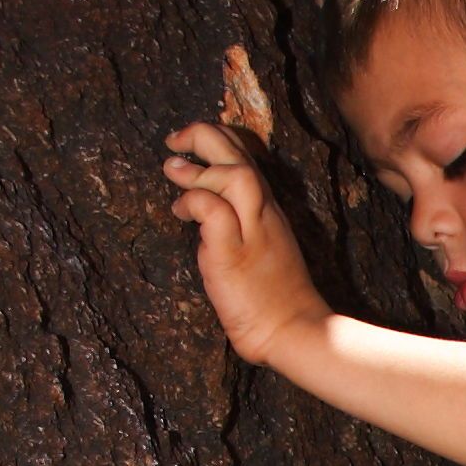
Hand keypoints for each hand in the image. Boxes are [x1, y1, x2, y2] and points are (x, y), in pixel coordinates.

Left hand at [164, 121, 322, 367]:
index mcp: (267, 209)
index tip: (189, 145)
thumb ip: (236, 222)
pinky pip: (213, 210)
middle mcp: (264, 212)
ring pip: (233, 174)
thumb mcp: (259, 247)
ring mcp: (252, 231)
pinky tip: (181, 213)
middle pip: (237, 154)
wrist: (294, 330)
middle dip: (201, 135)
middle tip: (173, 142)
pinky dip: (193, 202)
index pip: (245, 156)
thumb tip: (202, 208)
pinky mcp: (234, 253)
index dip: (216, 138)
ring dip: (198, 168)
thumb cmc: (273, 295)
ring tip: (172, 170)